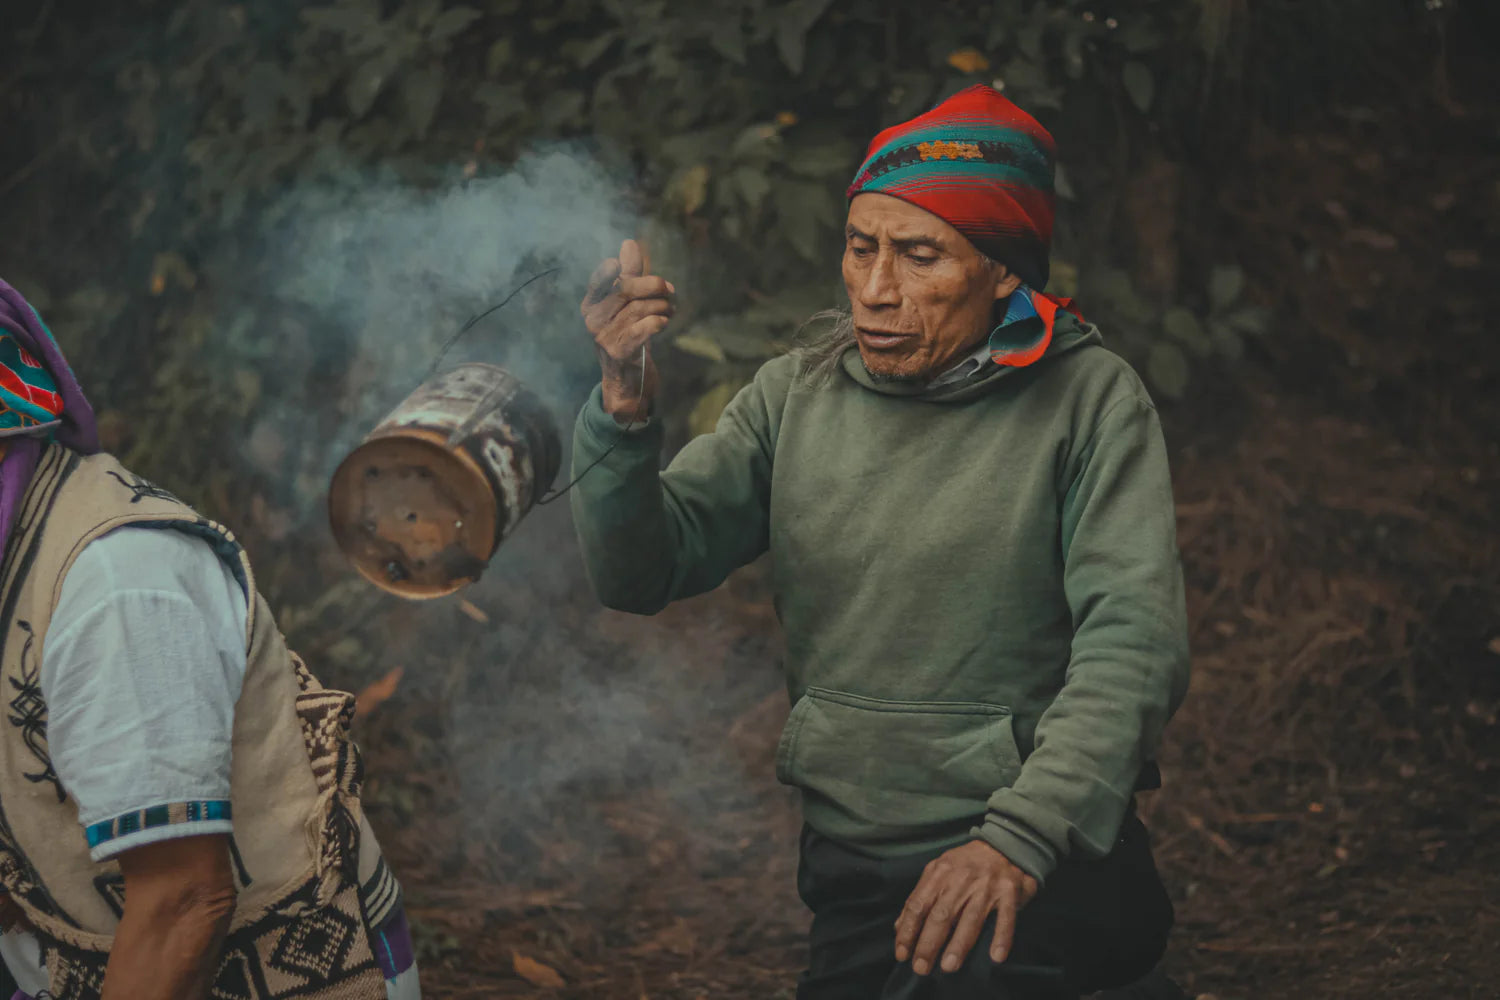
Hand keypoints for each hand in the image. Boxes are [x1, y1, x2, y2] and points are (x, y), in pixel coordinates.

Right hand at [581, 238, 675, 422]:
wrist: (628, 380)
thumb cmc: (628, 336)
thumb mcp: (627, 305)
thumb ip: (629, 275)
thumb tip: (629, 243)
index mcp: (591, 304)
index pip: (597, 282)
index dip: (605, 272)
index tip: (616, 264)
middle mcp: (593, 320)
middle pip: (625, 291)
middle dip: (653, 286)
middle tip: (670, 289)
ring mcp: (604, 337)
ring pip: (639, 309)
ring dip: (662, 305)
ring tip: (671, 309)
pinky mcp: (619, 352)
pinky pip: (643, 328)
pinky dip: (659, 322)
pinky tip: (665, 322)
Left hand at [893, 840, 1038, 975]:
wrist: (1004, 843)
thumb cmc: (966, 864)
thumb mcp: (939, 872)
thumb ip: (920, 897)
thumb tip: (899, 927)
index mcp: (940, 873)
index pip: (918, 904)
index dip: (908, 930)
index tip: (902, 954)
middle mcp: (961, 878)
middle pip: (941, 914)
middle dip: (929, 943)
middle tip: (921, 968)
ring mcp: (986, 885)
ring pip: (970, 918)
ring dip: (959, 944)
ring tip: (948, 967)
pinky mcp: (1009, 891)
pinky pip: (1005, 917)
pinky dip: (1001, 936)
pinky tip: (995, 956)